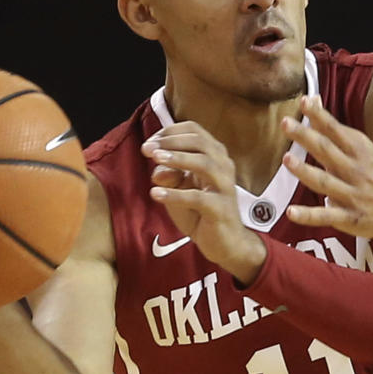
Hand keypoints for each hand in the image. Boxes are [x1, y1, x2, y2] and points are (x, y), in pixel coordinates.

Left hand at [141, 122, 265, 283]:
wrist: (224, 243)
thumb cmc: (201, 212)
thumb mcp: (179, 189)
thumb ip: (169, 175)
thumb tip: (157, 169)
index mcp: (215, 157)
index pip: (195, 131)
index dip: (170, 132)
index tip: (150, 142)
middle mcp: (224, 167)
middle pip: (200, 142)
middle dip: (171, 142)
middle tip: (147, 149)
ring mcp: (225, 187)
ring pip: (205, 163)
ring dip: (178, 159)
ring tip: (155, 160)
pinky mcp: (221, 209)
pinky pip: (199, 198)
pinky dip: (175, 194)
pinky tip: (156, 193)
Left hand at [281, 96, 372, 240]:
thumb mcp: (364, 148)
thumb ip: (334, 129)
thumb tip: (313, 101)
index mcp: (359, 151)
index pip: (335, 130)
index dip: (319, 115)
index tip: (304, 101)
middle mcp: (355, 170)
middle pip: (327, 150)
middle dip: (306, 136)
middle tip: (286, 123)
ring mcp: (353, 194)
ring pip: (325, 181)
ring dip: (305, 171)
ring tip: (286, 160)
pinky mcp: (351, 218)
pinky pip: (327, 216)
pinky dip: (309, 215)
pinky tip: (292, 212)